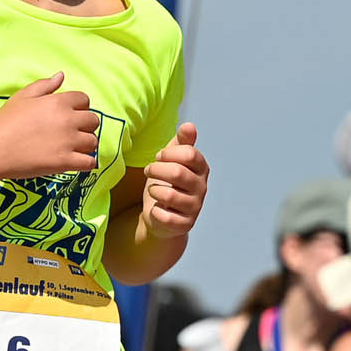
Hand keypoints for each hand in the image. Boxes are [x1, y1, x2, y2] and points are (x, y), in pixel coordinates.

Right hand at [0, 72, 100, 180]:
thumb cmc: (5, 122)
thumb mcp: (23, 96)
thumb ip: (44, 85)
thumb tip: (61, 75)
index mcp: (58, 101)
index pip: (84, 100)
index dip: (79, 107)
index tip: (70, 116)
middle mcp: (67, 119)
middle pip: (93, 121)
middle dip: (85, 126)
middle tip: (72, 133)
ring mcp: (68, 141)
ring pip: (93, 142)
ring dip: (86, 145)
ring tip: (73, 149)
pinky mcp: (65, 162)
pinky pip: (89, 162)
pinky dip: (87, 163)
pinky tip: (77, 162)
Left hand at [138, 122, 207, 239]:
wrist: (160, 215)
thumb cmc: (165, 183)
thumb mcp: (171, 160)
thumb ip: (181, 143)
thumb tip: (190, 126)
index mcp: (201, 169)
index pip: (189, 154)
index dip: (169, 153)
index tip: (159, 157)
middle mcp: (202, 188)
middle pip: (178, 172)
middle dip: (156, 170)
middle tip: (149, 170)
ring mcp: (195, 208)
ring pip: (170, 195)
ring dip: (154, 190)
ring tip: (153, 190)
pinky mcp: (185, 225)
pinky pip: (166, 216)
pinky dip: (156, 212)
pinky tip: (156, 209)